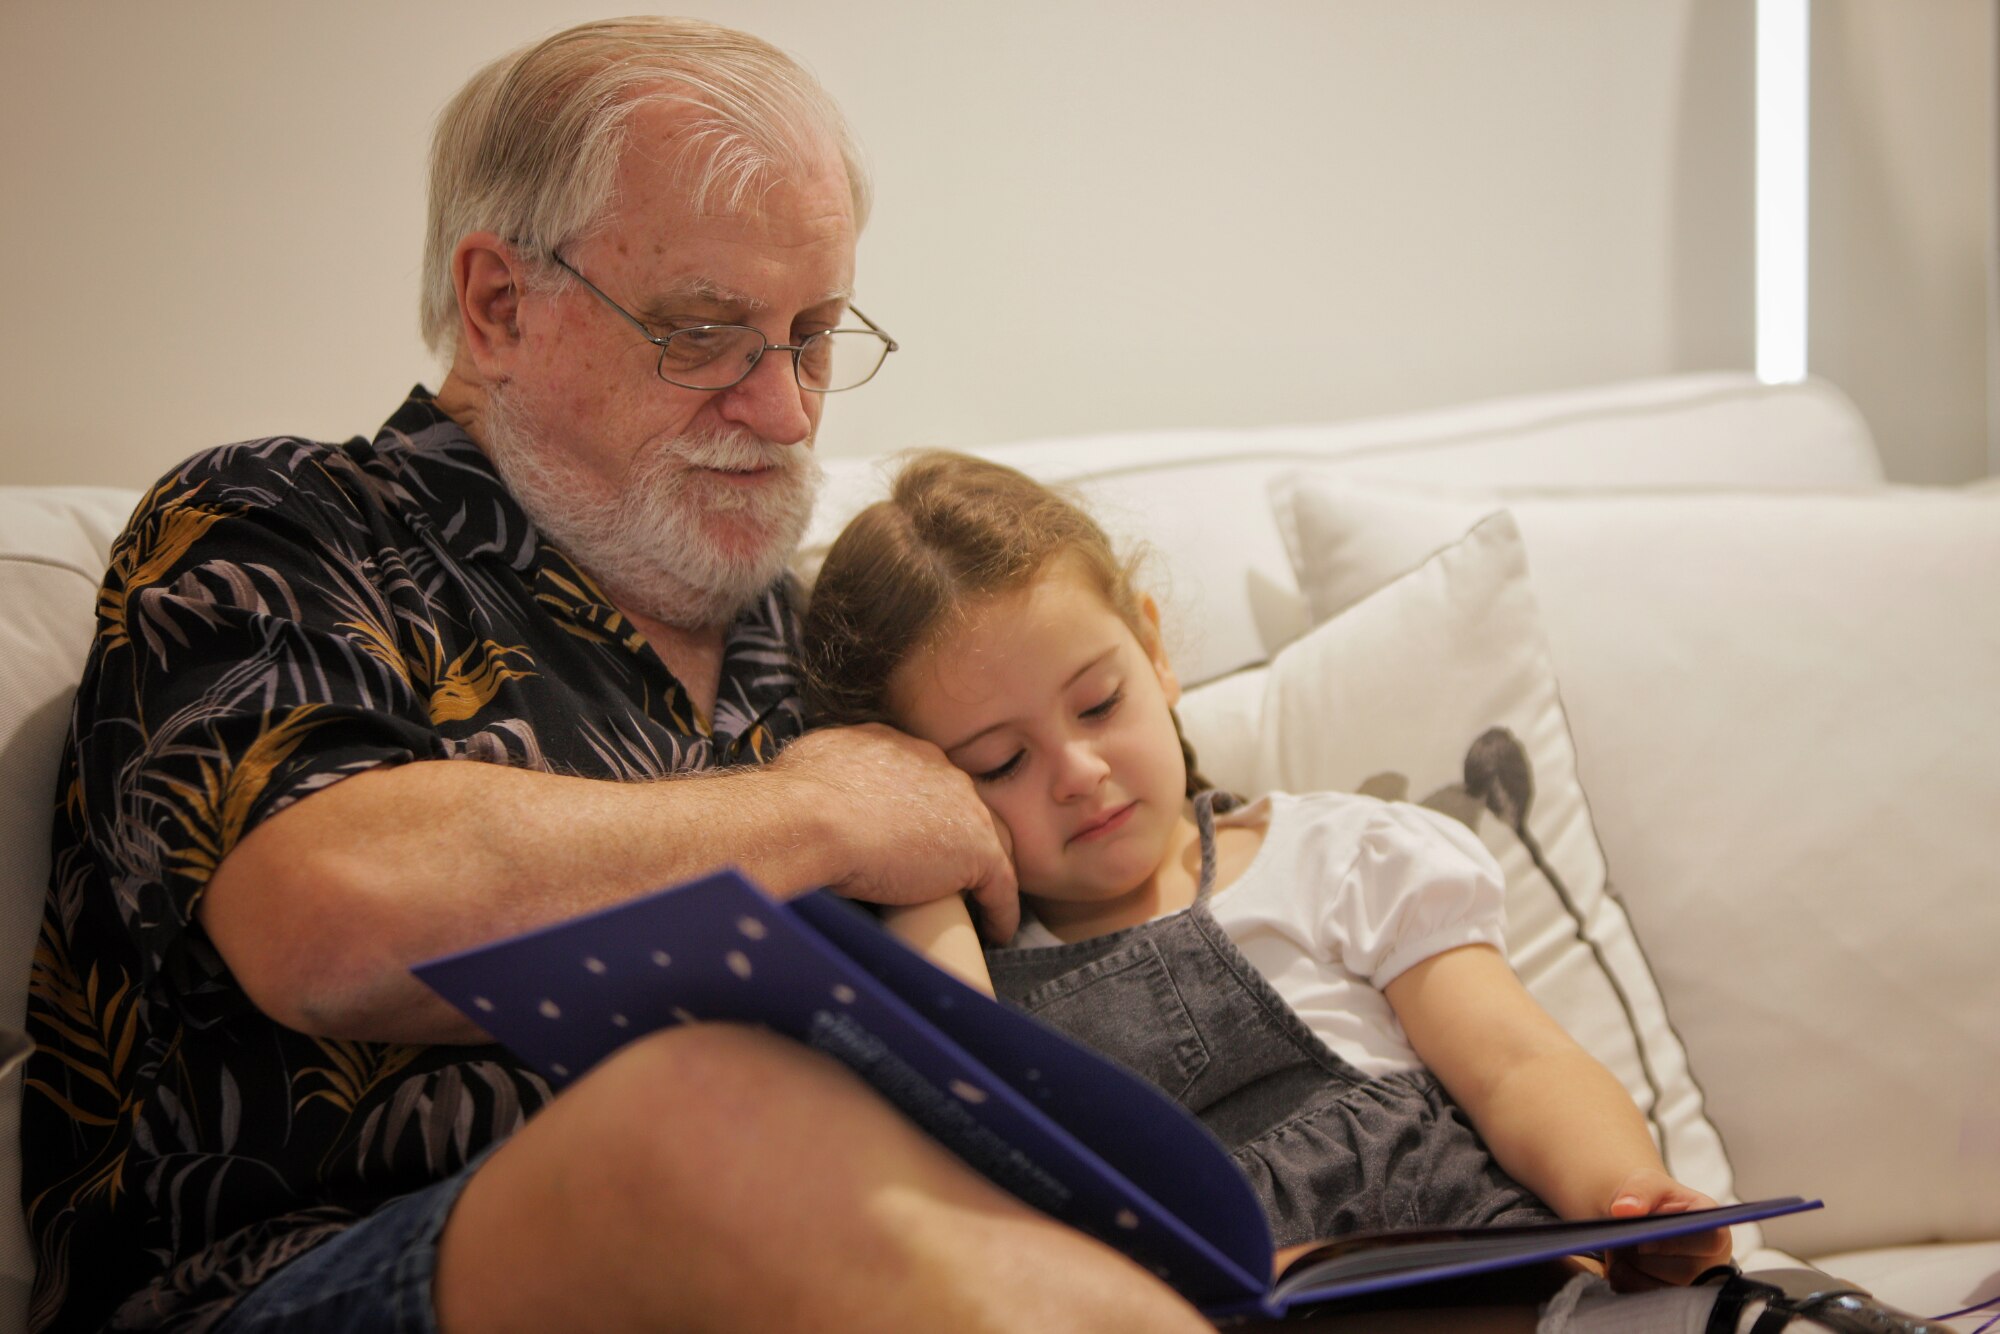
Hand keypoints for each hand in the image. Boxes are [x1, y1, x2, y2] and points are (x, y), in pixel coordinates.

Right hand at [774, 724, 1020, 941]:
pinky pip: (1000, 885)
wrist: (814, 820)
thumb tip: (818, 784)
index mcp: (900, 747)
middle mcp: (938, 768)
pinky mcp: (977, 851)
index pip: (924, 780)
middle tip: (944, 867)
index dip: (922, 808)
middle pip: (962, 805)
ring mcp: (964, 809)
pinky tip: (997, 929)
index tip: (912, 833)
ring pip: (991, 840)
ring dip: (985, 867)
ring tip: (978, 898)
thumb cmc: (797, 797)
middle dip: (957, 832)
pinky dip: (1000, 908)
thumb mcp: (814, 762)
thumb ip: (830, 771)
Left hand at [1600, 1168, 1731, 1290]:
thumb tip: (1624, 1209)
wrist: (1639, 1219)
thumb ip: (1639, 1191)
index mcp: (1715, 1228)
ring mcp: (1696, 1286)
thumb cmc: (1651, 1199)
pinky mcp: (1675, 1302)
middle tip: (1626, 1238)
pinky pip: (1644, 1299)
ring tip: (1625, 1248)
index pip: (1710, 1240)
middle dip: (1644, 1255)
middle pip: (1684, 1272)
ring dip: (1631, 1268)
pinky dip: (1625, 1281)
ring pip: (1663, 1290)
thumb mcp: (1646, 1184)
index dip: (1675, 1242)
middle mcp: (1714, 1261)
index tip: (1645, 1239)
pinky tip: (1624, 1264)